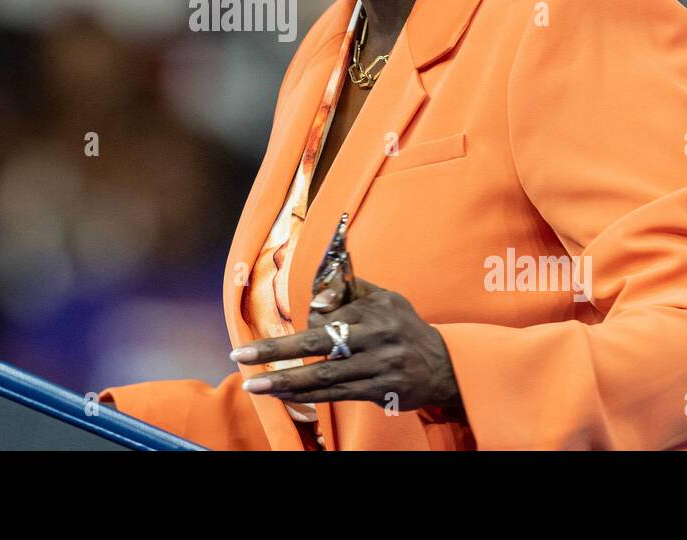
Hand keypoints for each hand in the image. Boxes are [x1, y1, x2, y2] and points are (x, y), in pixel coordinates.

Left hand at [231, 274, 465, 415]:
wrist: (444, 364)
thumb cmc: (404, 326)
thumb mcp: (385, 298)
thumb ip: (350, 290)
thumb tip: (316, 294)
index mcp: (374, 310)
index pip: (328, 316)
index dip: (302, 324)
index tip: (272, 334)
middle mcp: (376, 338)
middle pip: (319, 344)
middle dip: (277, 351)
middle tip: (241, 355)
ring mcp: (378, 367)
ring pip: (324, 376)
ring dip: (285, 382)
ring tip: (253, 384)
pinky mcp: (379, 391)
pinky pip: (336, 394)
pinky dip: (307, 396)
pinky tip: (283, 396)